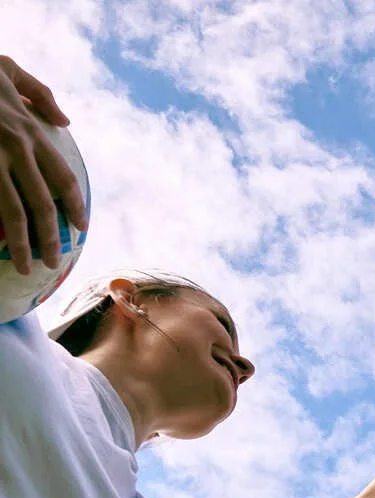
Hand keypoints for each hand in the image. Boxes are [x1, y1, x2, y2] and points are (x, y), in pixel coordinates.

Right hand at [0, 55, 87, 275]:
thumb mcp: (9, 68)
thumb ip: (39, 94)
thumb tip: (65, 121)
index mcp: (31, 131)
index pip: (64, 179)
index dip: (75, 207)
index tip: (81, 229)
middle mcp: (15, 147)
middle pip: (41, 205)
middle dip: (50, 239)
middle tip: (54, 263)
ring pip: (12, 213)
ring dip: (20, 245)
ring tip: (25, 268)